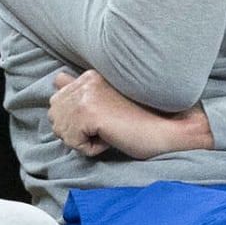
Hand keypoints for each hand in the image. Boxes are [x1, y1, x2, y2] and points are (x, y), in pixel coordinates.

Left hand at [49, 70, 212, 159]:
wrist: (169, 128)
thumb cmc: (142, 119)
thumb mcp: (107, 99)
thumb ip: (81, 89)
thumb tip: (57, 80)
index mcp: (89, 75)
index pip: (58, 94)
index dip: (73, 115)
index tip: (99, 119)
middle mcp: (85, 80)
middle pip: (55, 115)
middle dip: (75, 128)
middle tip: (106, 127)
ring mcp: (86, 95)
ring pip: (62, 130)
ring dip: (83, 139)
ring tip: (110, 132)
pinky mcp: (89, 113)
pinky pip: (74, 142)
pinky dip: (91, 149)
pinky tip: (111, 139)